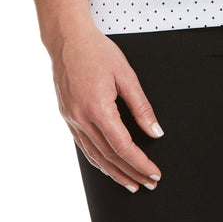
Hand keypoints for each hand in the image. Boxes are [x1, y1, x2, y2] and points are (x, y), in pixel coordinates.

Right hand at [49, 24, 164, 191]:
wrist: (67, 38)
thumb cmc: (96, 51)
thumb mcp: (126, 74)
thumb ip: (142, 106)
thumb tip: (155, 131)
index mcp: (98, 108)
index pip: (123, 147)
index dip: (140, 163)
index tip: (153, 173)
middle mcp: (82, 118)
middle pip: (109, 157)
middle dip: (131, 173)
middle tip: (148, 183)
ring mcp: (71, 119)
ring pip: (94, 156)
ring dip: (114, 173)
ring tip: (130, 183)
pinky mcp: (67, 117)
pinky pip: (83, 146)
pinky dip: (98, 160)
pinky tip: (107, 165)